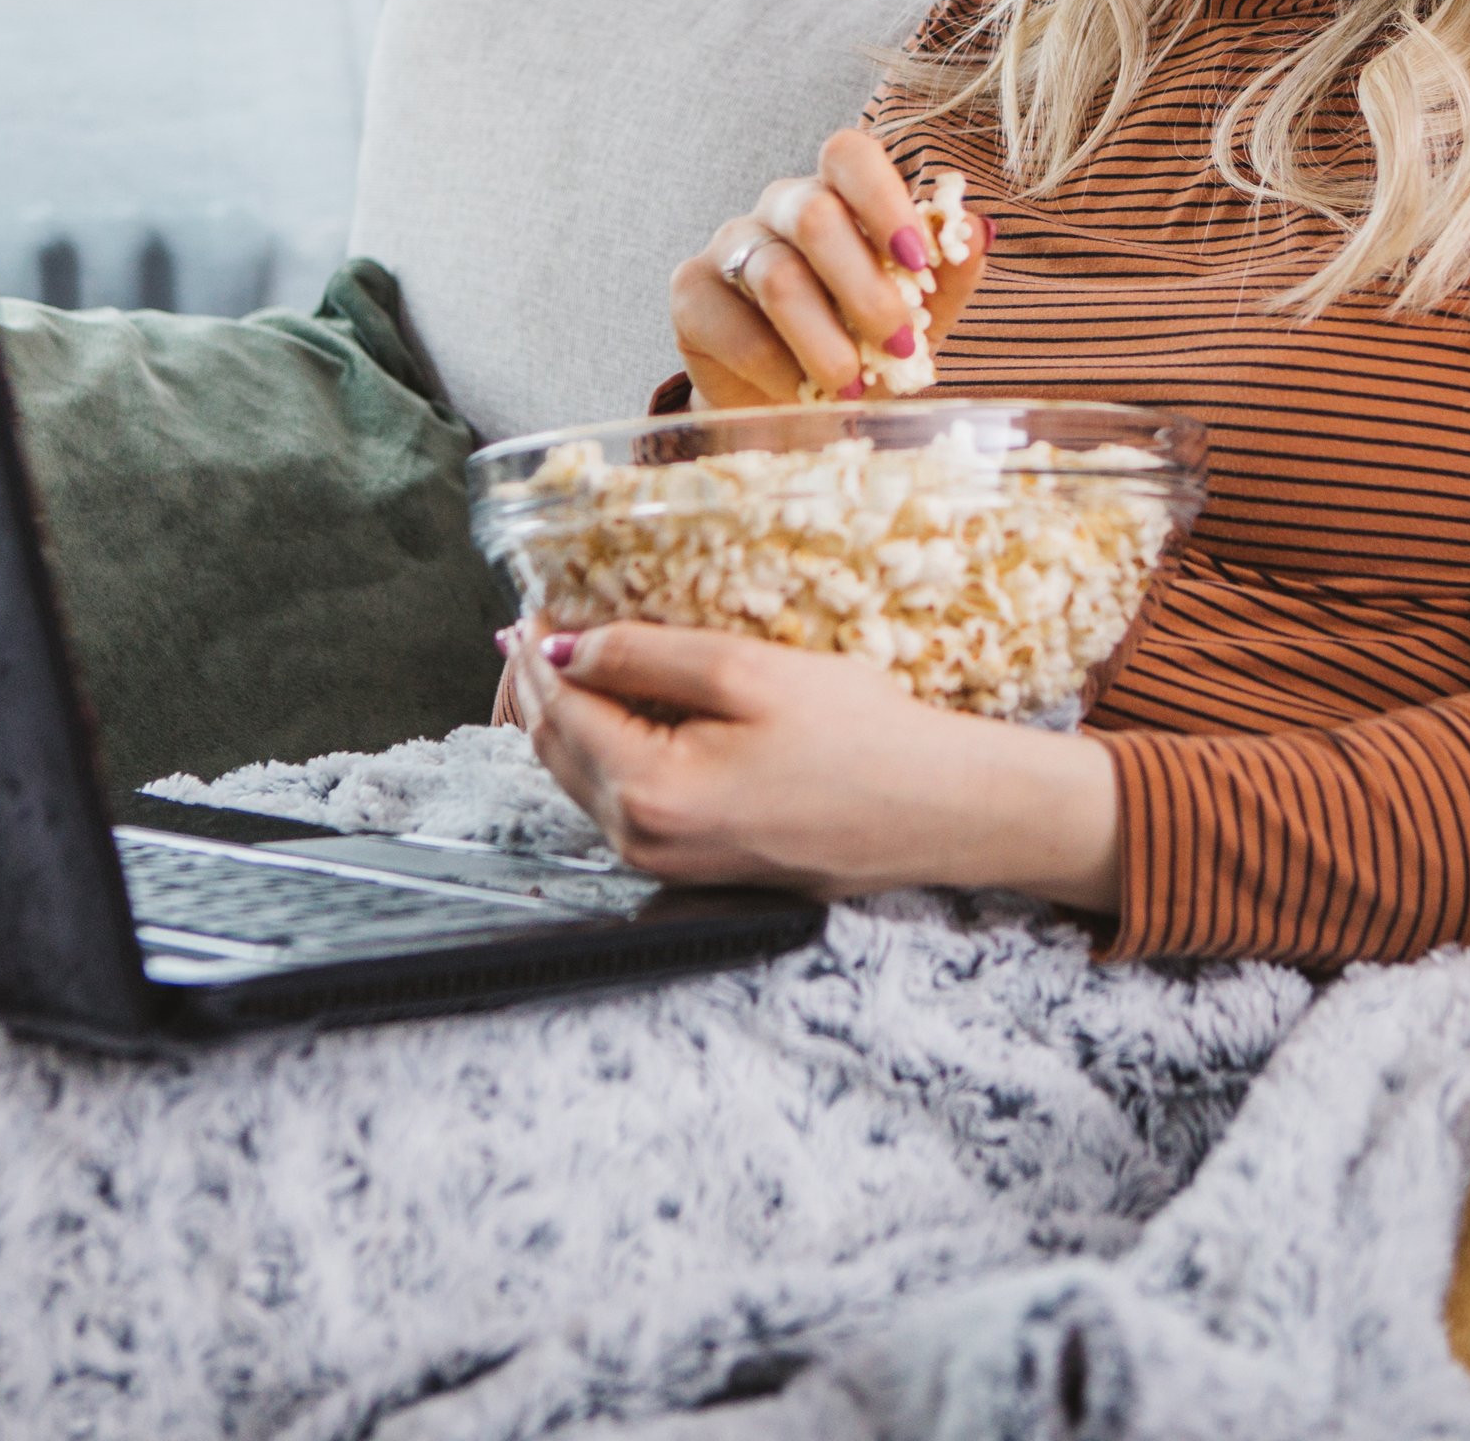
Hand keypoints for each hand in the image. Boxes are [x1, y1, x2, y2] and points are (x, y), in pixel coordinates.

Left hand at [501, 620, 1121, 908]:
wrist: (940, 812)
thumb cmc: (862, 740)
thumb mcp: (748, 672)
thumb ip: (644, 656)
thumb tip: (566, 648)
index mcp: (648, 792)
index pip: (559, 708)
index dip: (537, 650)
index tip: (529, 606)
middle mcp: (642, 841)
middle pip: (555, 750)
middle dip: (538, 685)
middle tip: (534, 627)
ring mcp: (665, 861)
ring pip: (583, 777)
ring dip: (570, 716)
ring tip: (571, 657)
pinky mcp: (693, 864)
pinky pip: (622, 799)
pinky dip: (607, 748)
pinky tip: (624, 707)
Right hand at [671, 128, 996, 408]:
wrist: (797, 410)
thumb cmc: (862, 347)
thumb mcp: (919, 318)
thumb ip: (949, 276)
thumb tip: (979, 230)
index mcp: (837, 194)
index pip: (848, 155)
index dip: (883, 200)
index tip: (917, 262)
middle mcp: (779, 207)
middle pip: (815, 217)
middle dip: (865, 289)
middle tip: (897, 345)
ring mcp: (729, 246)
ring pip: (777, 278)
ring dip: (825, 341)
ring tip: (853, 387)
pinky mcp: (690, 294)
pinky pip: (733, 327)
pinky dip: (776, 370)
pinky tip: (799, 394)